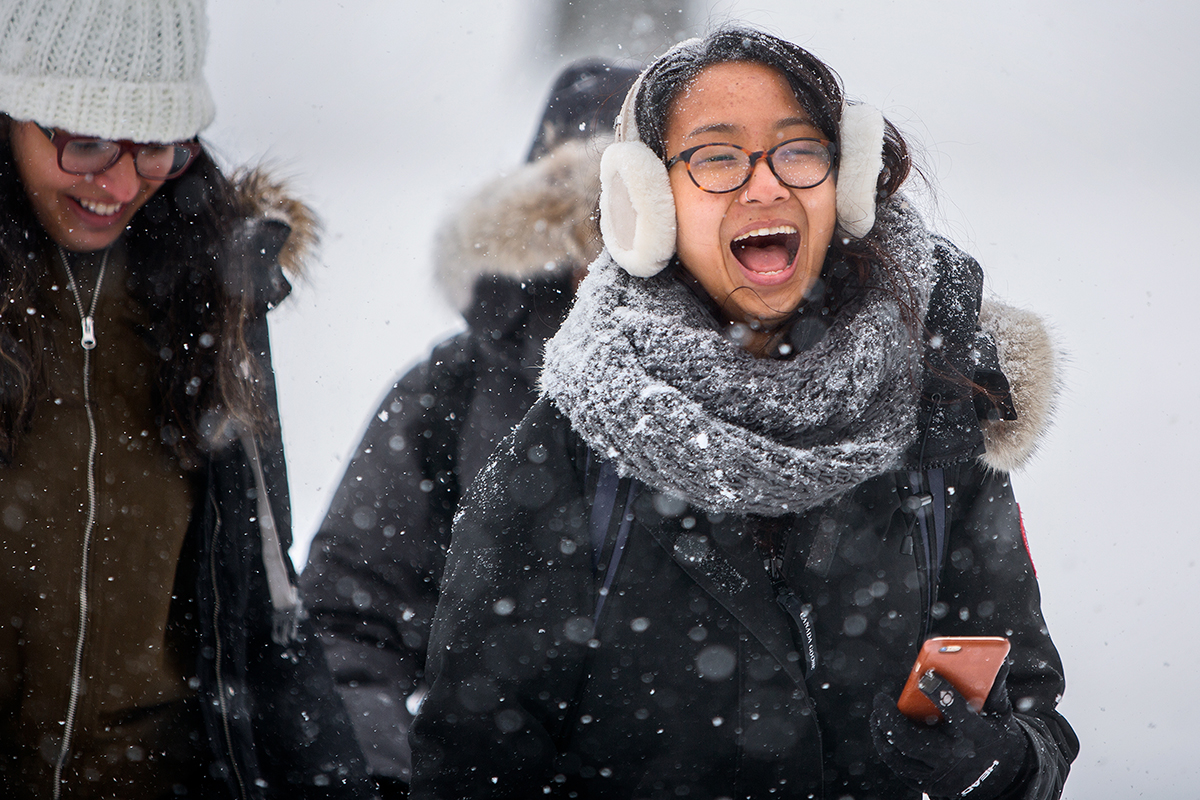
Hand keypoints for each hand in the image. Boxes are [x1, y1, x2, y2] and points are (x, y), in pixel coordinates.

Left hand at [871, 662, 1029, 798]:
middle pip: (913, 740)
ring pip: (901, 757)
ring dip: (883, 734)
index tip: (925, 676)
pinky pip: (901, 768)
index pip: (957, 713)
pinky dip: (890, 750)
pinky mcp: (931, 786)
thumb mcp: (1000, 712)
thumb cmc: (997, 736)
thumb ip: (994, 685)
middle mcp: (957, 760)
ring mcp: (942, 777)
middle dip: (891, 718)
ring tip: (878, 715)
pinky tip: (884, 733)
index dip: (940, 692)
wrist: (1005, 778)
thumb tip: (998, 659)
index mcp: (977, 737)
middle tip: (879, 699)